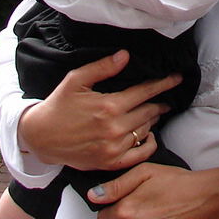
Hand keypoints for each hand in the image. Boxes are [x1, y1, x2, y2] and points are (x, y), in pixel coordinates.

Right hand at [18, 49, 179, 169]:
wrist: (41, 136)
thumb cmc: (59, 105)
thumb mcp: (76, 80)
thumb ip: (102, 68)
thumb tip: (125, 56)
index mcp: (108, 106)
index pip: (144, 92)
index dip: (163, 84)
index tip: (177, 78)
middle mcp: (114, 128)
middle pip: (149, 111)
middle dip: (160, 102)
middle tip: (166, 98)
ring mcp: (114, 148)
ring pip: (145, 130)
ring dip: (153, 120)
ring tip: (155, 112)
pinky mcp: (110, 162)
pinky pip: (140, 154)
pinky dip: (149, 144)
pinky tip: (149, 135)